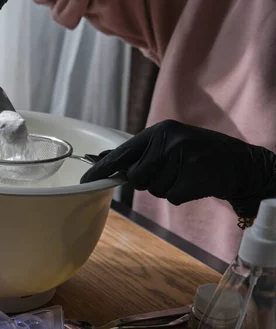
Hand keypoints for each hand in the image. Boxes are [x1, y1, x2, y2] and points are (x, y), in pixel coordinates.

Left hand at [80, 119, 275, 218]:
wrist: (243, 163)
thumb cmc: (201, 154)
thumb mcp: (171, 143)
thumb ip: (141, 153)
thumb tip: (105, 162)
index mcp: (159, 131)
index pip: (122, 153)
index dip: (102, 169)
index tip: (85, 180)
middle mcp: (167, 141)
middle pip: (137, 177)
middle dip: (150, 180)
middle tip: (172, 171)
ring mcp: (181, 159)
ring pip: (153, 189)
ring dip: (167, 187)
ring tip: (186, 173)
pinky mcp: (192, 178)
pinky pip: (171, 197)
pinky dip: (182, 195)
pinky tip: (195, 182)